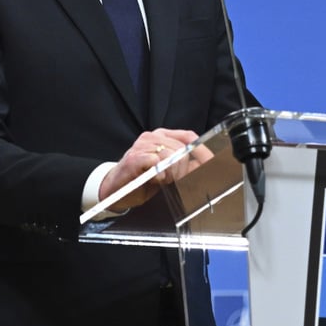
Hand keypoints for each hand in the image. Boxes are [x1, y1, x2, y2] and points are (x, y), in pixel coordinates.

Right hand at [98, 128, 212, 211]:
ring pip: (170, 155)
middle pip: (182, 148)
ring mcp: (142, 145)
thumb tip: (207, 166)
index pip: (188, 137)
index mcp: (163, 136)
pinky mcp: (134, 157)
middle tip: (175, 180)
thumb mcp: (169, 171)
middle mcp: (153, 136)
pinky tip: (155, 179)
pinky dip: (159, 174)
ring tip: (163, 180)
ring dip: (171, 173)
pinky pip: (155, 162)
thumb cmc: (143, 179)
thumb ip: (185, 165)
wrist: (115, 190)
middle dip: (183, 168)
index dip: (201, 150)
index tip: (210, 163)